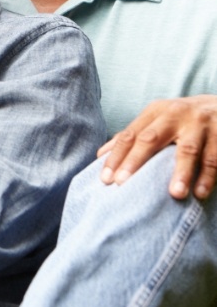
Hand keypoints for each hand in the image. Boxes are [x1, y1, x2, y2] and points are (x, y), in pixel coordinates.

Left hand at [98, 95, 216, 199]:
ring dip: (181, 172)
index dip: (116, 156)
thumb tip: (101, 155)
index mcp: (155, 112)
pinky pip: (214, 157)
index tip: (106, 179)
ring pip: (187, 149)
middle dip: (136, 161)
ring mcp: (199, 124)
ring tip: (174, 194)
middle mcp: (175, 114)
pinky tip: (200, 193)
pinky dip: (208, 176)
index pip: (130, 135)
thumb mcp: (157, 120)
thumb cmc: (181, 119)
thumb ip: (132, 136)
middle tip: (123, 184)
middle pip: (151, 138)